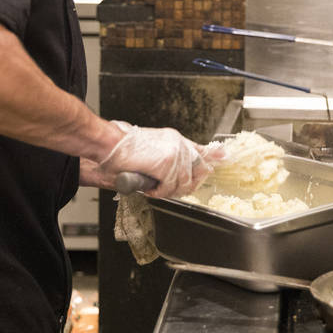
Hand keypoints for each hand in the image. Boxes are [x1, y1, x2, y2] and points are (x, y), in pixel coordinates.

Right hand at [95, 124, 218, 197]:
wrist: (108, 144)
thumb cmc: (123, 150)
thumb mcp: (152, 151)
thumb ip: (169, 158)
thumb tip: (182, 172)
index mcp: (175, 139)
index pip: (202, 150)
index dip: (213, 156)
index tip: (224, 157)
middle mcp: (179, 144)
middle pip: (198, 171)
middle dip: (185, 185)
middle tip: (166, 189)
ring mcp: (175, 153)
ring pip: (183, 183)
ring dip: (168, 191)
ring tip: (153, 188)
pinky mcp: (167, 164)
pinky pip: (170, 188)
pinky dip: (159, 192)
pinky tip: (149, 187)